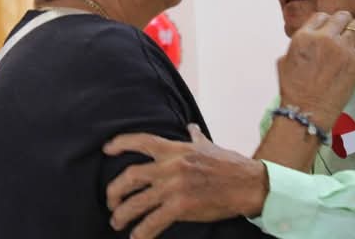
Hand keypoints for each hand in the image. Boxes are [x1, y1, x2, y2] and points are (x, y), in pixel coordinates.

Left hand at [104, 124, 268, 238]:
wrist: (247, 183)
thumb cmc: (229, 164)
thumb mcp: (208, 145)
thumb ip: (194, 137)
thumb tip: (190, 127)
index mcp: (175, 149)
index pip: (142, 141)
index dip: (120, 143)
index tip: (106, 149)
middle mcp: (171, 166)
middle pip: (130, 175)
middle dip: (114, 190)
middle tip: (110, 200)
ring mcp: (175, 187)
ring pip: (136, 202)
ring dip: (122, 214)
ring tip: (117, 221)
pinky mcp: (181, 207)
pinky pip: (153, 222)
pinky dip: (141, 232)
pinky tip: (137, 237)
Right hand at [277, 11, 354, 129]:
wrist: (306, 111)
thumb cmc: (293, 90)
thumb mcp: (284, 61)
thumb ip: (297, 45)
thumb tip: (306, 40)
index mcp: (303, 36)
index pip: (322, 16)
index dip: (327, 24)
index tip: (331, 33)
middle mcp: (323, 38)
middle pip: (342, 17)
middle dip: (344, 25)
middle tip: (345, 38)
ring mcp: (340, 48)